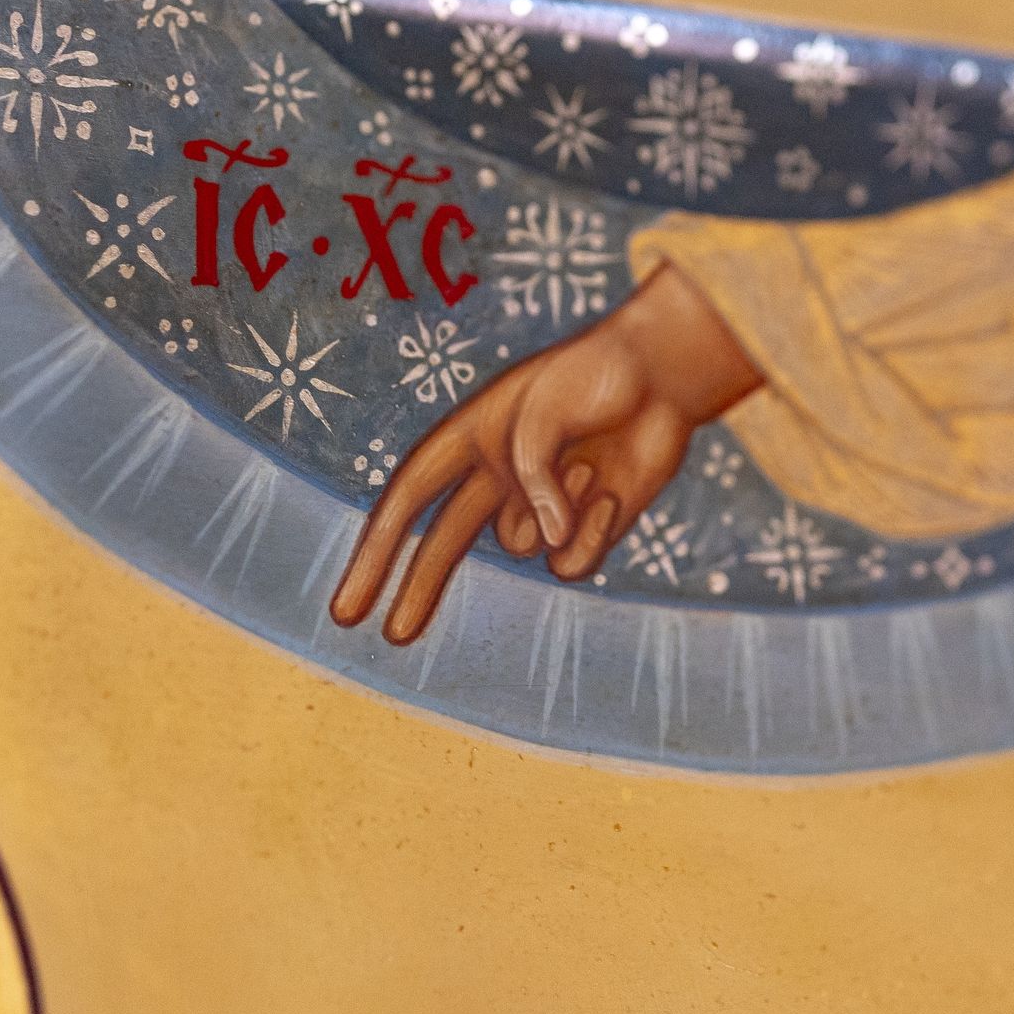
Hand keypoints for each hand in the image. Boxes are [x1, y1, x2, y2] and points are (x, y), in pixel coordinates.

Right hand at [329, 265, 761, 644]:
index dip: (375, 550)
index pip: (408, 498)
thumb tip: (548, 539)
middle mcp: (496, 478)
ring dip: (554, 512)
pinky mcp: (584, 528)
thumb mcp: (545, 411)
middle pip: (444, 544)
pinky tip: (613, 494)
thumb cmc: (597, 377)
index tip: (347, 606)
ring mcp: (541, 506)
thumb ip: (531, 474)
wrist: (665, 376)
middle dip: (417, 589)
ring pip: (521, 549)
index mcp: (468, 439)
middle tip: (394, 638)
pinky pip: (569, 563)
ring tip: (587, 465)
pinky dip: (592, 535)